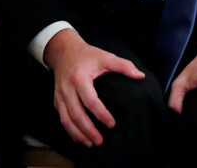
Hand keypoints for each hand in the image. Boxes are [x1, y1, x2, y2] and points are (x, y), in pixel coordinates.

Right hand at [43, 29, 144, 146]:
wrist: (64, 52)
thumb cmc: (88, 56)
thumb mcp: (106, 57)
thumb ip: (124, 66)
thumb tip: (140, 76)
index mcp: (79, 78)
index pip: (90, 100)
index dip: (101, 114)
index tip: (112, 124)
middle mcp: (67, 89)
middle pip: (76, 114)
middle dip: (88, 130)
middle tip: (100, 141)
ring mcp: (59, 96)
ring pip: (66, 120)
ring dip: (77, 134)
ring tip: (90, 143)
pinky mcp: (56, 100)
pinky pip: (62, 118)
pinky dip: (70, 130)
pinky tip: (79, 138)